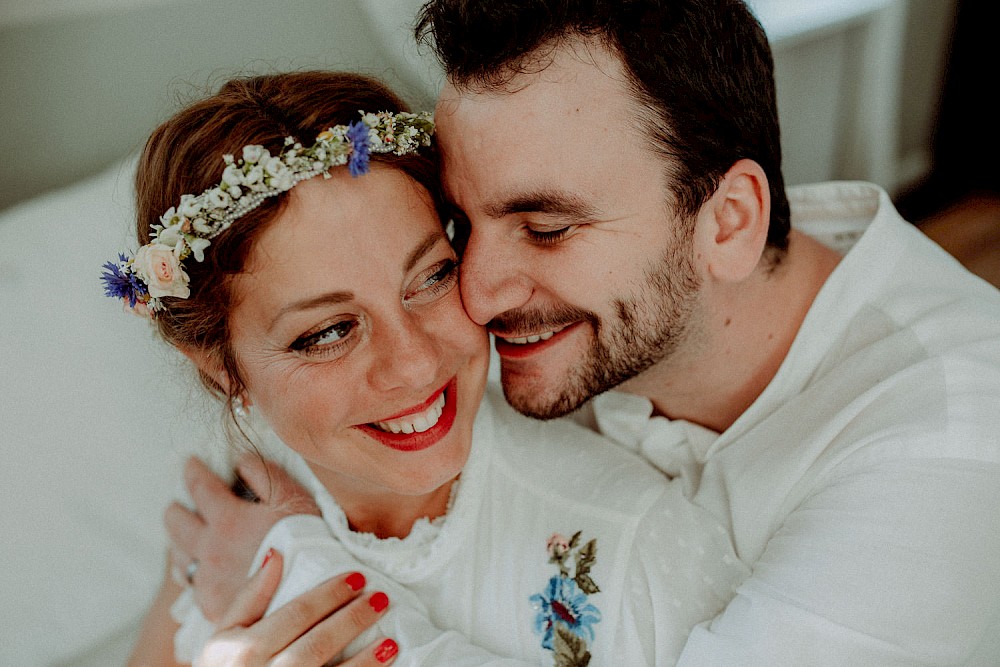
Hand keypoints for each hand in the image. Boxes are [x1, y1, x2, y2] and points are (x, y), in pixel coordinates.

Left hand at [166, 454, 320, 621]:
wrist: (311, 594)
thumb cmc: (307, 543)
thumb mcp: (292, 498)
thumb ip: (264, 474)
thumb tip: (241, 460)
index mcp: (228, 519)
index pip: (200, 487)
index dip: (194, 471)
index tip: (190, 462)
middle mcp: (210, 549)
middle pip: (176, 523)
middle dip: (175, 509)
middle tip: (176, 504)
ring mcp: (208, 580)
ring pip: (178, 556)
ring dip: (178, 542)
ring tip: (183, 537)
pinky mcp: (212, 606)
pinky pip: (190, 586)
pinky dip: (190, 572)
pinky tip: (195, 571)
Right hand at [196, 550, 397, 665]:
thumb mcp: (224, 634)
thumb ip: (249, 597)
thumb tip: (277, 554)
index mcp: (245, 649)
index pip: (297, 614)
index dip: (330, 594)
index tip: (358, 577)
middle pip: (318, 643)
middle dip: (353, 620)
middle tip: (381, 598)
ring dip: (365, 660)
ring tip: (391, 640)